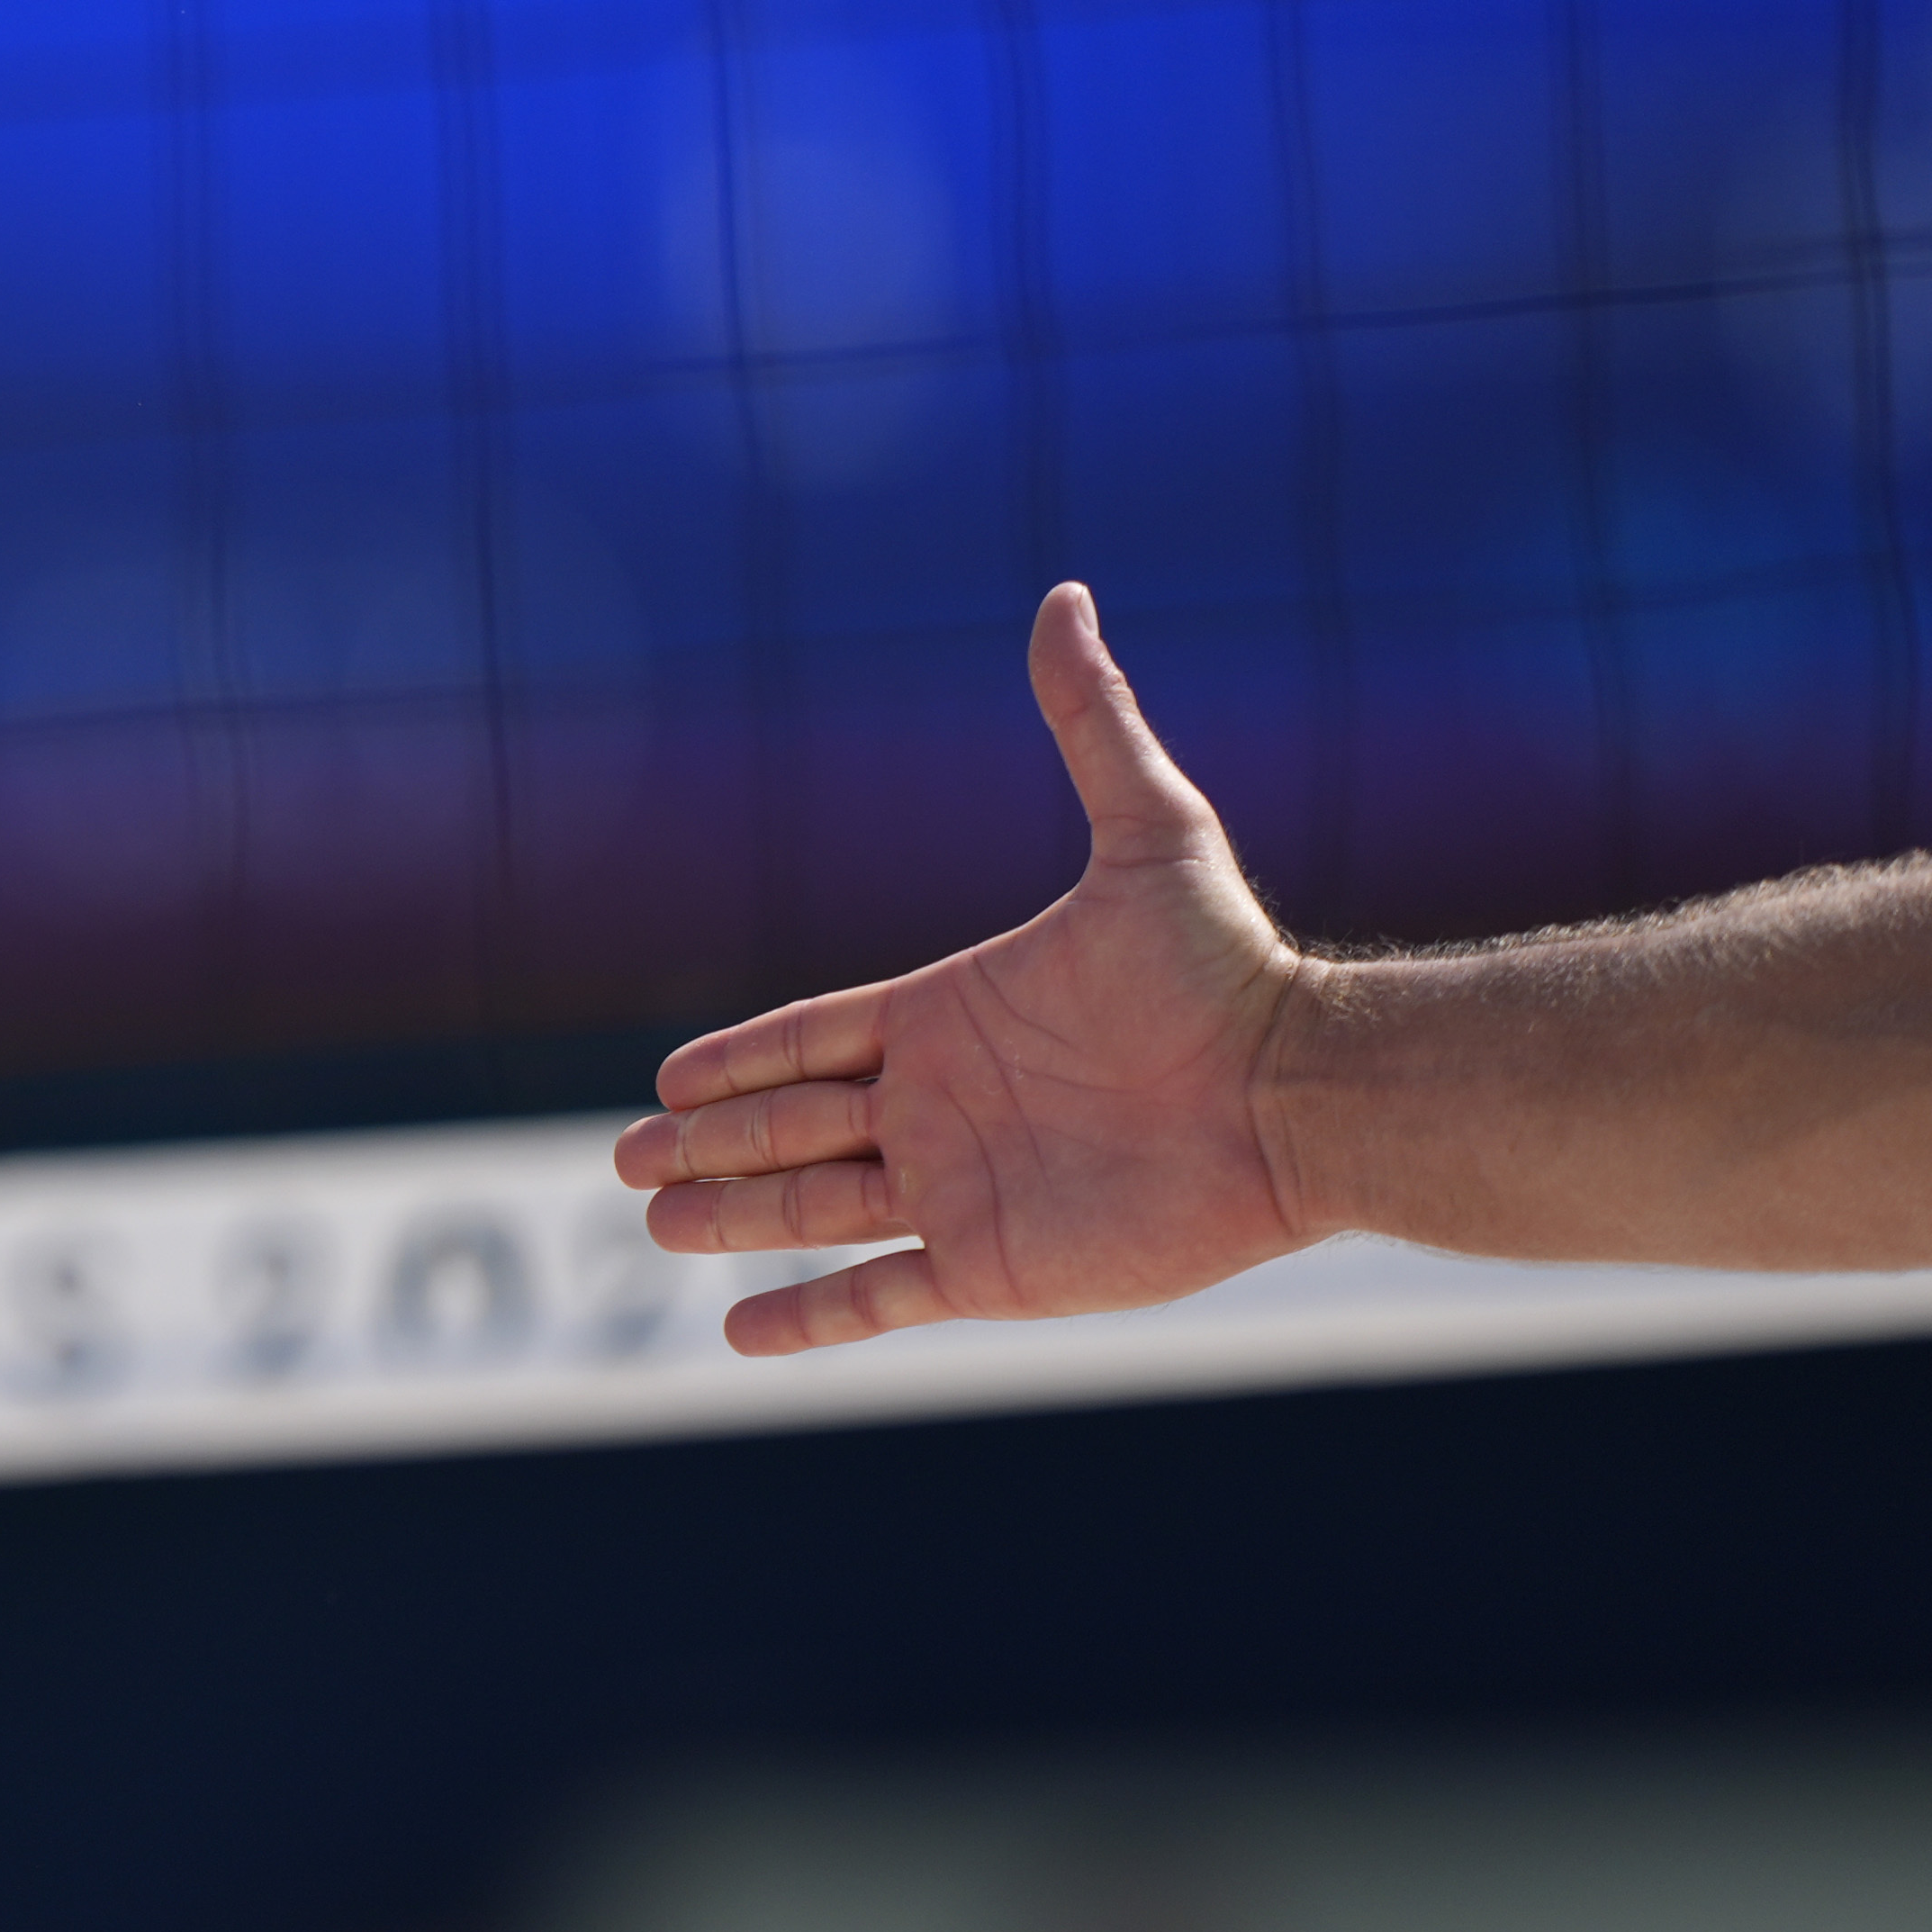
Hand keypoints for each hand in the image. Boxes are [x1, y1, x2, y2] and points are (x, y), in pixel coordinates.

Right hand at [615, 583, 1314, 1353]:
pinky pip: (878, 1298)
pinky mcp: (996, 1268)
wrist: (1301, 1097)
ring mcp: (967, 1191)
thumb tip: (1065, 597)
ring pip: (816, 1210)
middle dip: (709, 1145)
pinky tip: (740, 1333)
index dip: (742, 1060)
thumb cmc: (1226, 969)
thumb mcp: (1149, 833)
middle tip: (630, 1156)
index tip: (670, 1080)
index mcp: (951, 1017)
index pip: (816, 1039)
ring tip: (654, 1220)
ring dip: (735, 1220)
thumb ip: (1089, 725)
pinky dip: (808, 1320)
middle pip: (795, 1127)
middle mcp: (946, 1107)